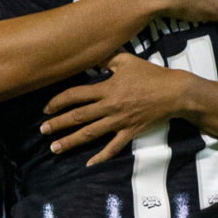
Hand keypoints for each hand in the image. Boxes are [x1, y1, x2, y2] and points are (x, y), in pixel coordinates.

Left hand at [41, 55, 189, 162]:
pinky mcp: (130, 132)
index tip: (46, 109)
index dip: (58, 102)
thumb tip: (89, 54)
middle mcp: (110, 107)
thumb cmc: (151, 75)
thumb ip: (105, 59)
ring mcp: (119, 122)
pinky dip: (101, 157)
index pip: (76, 96)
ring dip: (71, 141)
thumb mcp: (126, 61)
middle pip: (78, 117)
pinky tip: (88, 163)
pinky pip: (113, 148)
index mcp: (107, 89)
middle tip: (42, 130)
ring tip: (55, 148)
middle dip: (58, 124)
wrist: (175, 93)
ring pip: (90, 134)